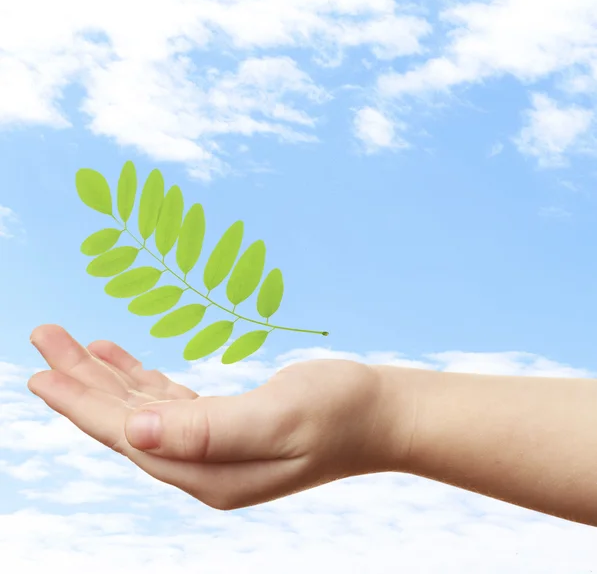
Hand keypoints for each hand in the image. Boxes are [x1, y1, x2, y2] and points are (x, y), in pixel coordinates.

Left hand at [27, 325, 410, 509]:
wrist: (380, 414)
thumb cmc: (339, 410)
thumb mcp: (277, 416)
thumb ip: (206, 431)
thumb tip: (133, 432)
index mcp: (210, 472)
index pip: (128, 437)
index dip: (82, 405)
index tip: (41, 372)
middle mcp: (204, 468)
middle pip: (125, 424)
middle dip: (82, 383)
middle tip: (45, 336)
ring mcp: (215, 450)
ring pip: (143, 412)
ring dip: (106, 378)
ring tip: (73, 344)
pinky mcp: (228, 428)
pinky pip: (169, 405)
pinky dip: (142, 381)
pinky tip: (123, 361)